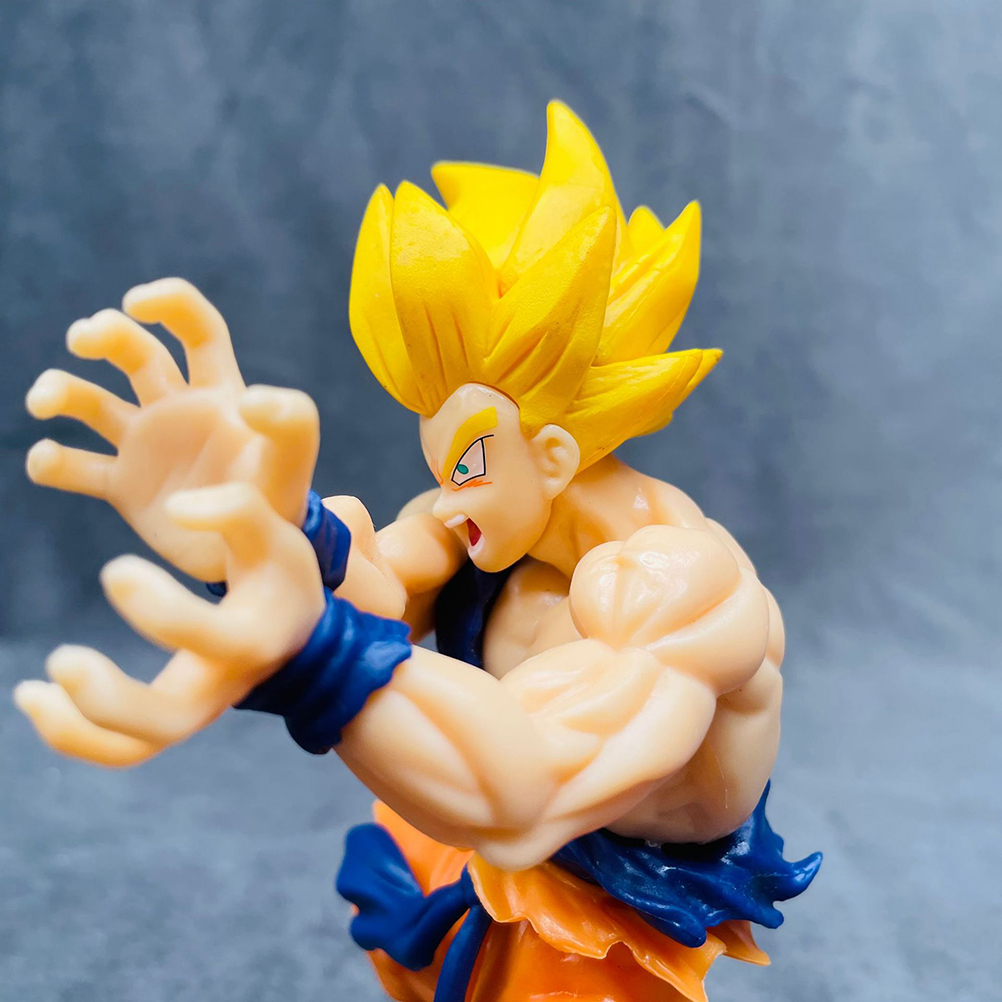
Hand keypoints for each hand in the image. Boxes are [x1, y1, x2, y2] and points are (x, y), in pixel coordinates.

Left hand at [13, 483, 325, 766]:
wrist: (295, 630)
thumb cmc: (281, 574)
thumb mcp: (276, 532)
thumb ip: (236, 509)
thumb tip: (173, 508)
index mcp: (254, 638)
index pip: (209, 638)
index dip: (159, 609)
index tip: (115, 568)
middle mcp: (225, 686)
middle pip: (169, 720)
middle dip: (108, 701)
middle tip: (59, 659)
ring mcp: (198, 710)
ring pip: (136, 748)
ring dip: (77, 730)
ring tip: (28, 691)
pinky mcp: (171, 718)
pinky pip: (121, 749)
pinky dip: (74, 736)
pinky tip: (35, 697)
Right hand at [26, 278, 318, 580]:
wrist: (258, 554)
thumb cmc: (281, 499)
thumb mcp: (293, 459)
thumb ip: (290, 423)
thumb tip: (252, 400)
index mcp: (220, 392)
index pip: (196, 328)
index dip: (168, 302)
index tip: (135, 302)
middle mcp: (178, 408)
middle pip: (136, 351)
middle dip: (106, 333)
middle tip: (83, 339)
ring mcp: (147, 446)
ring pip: (93, 402)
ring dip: (62, 389)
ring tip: (44, 401)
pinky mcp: (126, 486)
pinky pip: (78, 467)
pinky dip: (52, 461)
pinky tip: (46, 461)